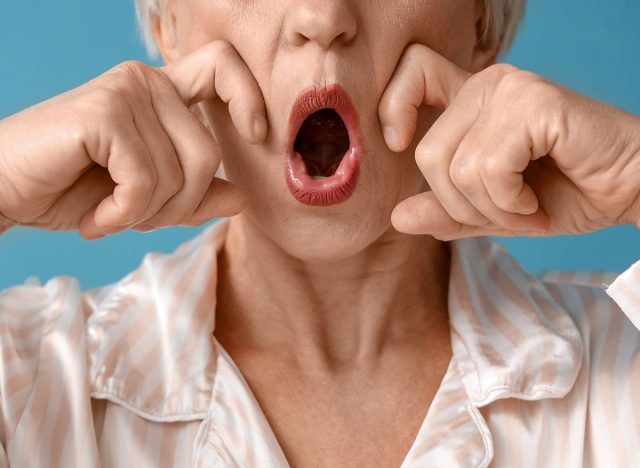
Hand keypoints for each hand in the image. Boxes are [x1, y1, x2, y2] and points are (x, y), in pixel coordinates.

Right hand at [0, 41, 266, 239]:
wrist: (4, 192)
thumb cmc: (72, 189)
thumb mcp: (146, 199)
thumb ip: (194, 195)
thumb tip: (242, 197)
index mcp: (162, 92)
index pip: (222, 67)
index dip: (248, 97)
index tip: (256, 135)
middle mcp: (146, 82)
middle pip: (207, 154)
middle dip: (178, 204)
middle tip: (136, 216)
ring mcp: (124, 92)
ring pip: (180, 173)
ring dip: (146, 214)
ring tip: (109, 215)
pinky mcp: (103, 113)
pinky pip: (146, 181)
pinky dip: (123, 215)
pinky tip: (96, 219)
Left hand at [379, 44, 639, 239]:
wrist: (628, 193)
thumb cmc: (563, 193)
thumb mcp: (490, 212)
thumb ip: (445, 212)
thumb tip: (396, 217)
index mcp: (469, 101)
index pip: (413, 71)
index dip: (393, 106)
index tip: (398, 142)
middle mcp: (486, 85)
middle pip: (426, 155)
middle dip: (462, 205)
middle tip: (504, 212)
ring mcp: (510, 89)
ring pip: (457, 168)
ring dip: (491, 209)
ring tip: (525, 208)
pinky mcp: (534, 103)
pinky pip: (489, 169)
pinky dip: (510, 203)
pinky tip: (534, 204)